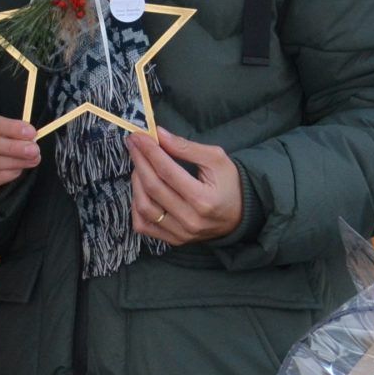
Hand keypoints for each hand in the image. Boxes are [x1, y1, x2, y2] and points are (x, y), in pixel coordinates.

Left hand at [127, 127, 245, 245]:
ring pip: (144, 207)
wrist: (239, 215)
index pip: (167, 172)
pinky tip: (140, 190)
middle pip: (153, 188)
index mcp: (203, 199)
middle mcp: (190, 219)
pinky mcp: (174, 240)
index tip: (139, 136)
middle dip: (139, 162)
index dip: (150, 151)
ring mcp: (181, 233)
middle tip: (134, 144)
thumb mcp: (216, 159)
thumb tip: (159, 135)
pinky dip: (136, 206)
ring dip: (136, 182)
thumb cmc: (230, 184)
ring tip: (139, 165)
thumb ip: (186, 147)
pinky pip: (144, 226)